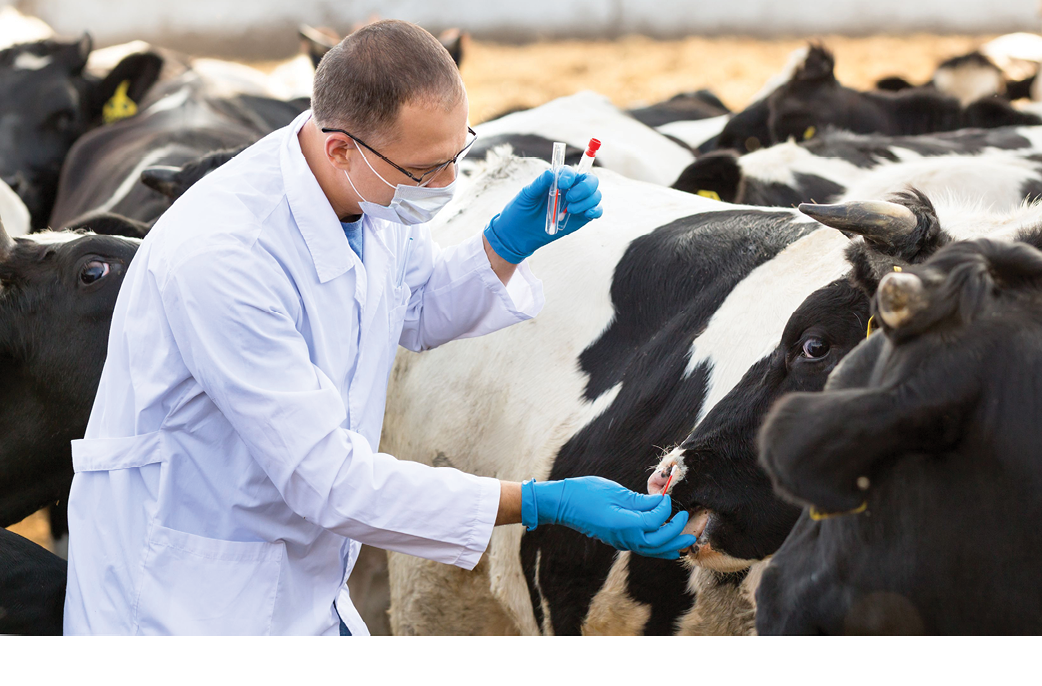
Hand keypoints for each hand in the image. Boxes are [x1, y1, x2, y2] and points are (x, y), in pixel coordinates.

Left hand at [483, 168, 602, 263]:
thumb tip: (551, 173)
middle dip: (584, 188)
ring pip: (595, 195)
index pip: (571, 172)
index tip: (562, 184)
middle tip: (570, 198)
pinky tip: (587, 214)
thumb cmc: (521, 210)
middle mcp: (571, 189)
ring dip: (587, 201)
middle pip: (590, 181)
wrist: (519, 234)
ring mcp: (577, 204)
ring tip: (570, 210)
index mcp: (558, 180)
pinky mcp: (581, 218)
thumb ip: (540, 183)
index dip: (570, 175)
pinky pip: (596, 211)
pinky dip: (595, 211)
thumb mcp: (527, 195)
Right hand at [520, 476, 695, 559]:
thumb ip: (640, 501)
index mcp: (622, 524)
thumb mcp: (615, 491)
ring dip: (670, 545)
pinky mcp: (617, 539)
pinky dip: (658, 547)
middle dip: (676, 534)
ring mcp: (619, 541)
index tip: (667, 496)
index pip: (653, 521)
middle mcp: (622, 537)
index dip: (664, 509)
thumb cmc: (585, 492)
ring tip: (686, 540)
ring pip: (651, 549)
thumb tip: (662, 502)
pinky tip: (667, 544)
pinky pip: (643, 547)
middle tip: (688, 522)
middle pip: (657, 543)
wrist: (562, 503)